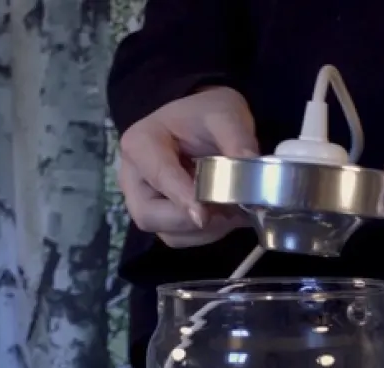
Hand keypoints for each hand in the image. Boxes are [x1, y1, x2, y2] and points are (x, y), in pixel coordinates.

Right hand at [118, 87, 257, 247]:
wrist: (202, 123)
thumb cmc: (205, 115)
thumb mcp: (225, 114)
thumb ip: (236, 139)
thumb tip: (250, 165)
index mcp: (140, 144)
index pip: (157, 176)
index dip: (180, 197)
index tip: (203, 214)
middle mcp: (133, 178)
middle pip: (149, 215)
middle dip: (191, 220)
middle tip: (228, 210)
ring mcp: (144, 202)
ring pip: (168, 233)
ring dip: (205, 230)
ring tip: (233, 210)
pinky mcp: (161, 219)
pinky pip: (180, 238)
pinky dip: (208, 233)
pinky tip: (226, 214)